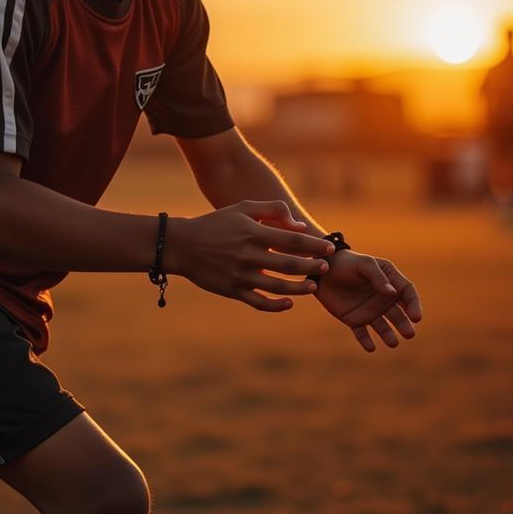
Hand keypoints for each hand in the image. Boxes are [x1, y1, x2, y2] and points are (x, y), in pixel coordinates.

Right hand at [167, 199, 337, 310]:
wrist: (183, 245)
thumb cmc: (216, 223)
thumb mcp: (243, 208)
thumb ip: (273, 210)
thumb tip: (300, 226)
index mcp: (253, 233)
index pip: (292, 240)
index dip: (314, 245)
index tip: (329, 248)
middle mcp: (249, 255)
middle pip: (290, 265)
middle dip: (312, 267)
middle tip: (326, 268)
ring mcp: (241, 275)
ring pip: (278, 286)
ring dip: (300, 288)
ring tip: (313, 286)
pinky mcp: (233, 290)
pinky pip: (259, 302)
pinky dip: (276, 305)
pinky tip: (289, 303)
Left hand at [310, 250, 422, 351]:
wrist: (322, 270)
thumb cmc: (346, 262)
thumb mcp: (364, 263)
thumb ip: (378, 276)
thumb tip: (392, 293)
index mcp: (390, 281)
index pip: (408, 294)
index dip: (414, 305)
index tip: (416, 317)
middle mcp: (382, 298)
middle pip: (399, 314)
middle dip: (405, 324)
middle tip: (409, 333)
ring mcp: (369, 310)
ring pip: (383, 327)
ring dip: (389, 335)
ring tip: (393, 343)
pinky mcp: (354, 319)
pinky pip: (362, 333)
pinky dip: (366, 341)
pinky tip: (370, 347)